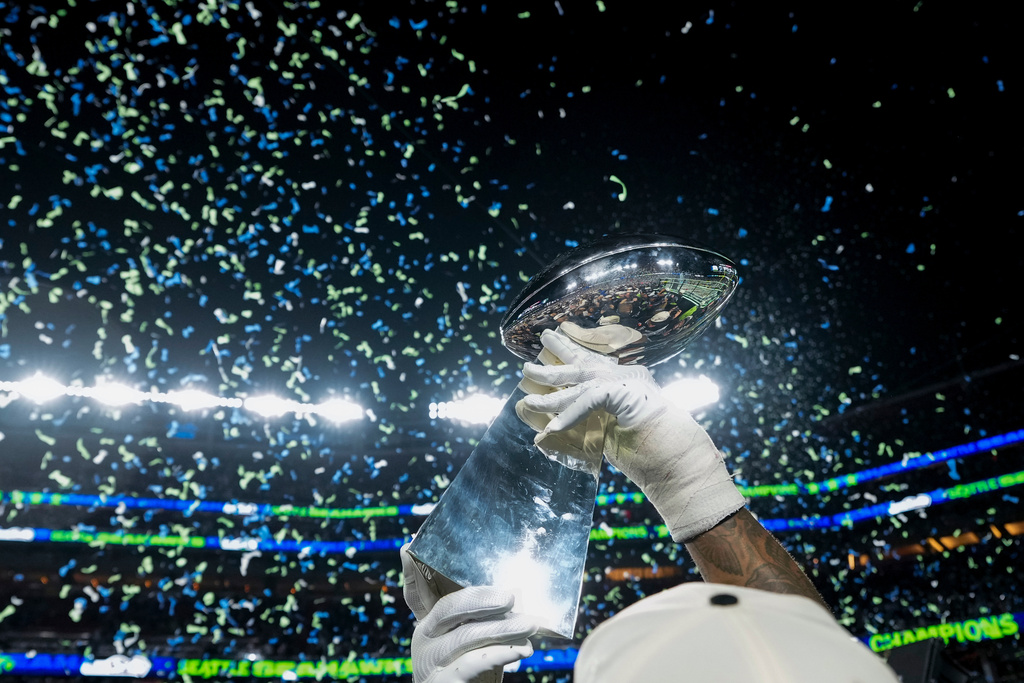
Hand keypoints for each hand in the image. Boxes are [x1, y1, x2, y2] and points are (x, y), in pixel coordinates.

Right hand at [402, 545, 537, 682]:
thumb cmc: (476, 671)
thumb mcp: (473, 639)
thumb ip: (480, 616)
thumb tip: (515, 590)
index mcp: (428, 623)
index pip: (417, 592)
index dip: (413, 570)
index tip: (409, 546)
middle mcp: (423, 638)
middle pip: (448, 608)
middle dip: (481, 599)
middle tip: (511, 597)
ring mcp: (430, 661)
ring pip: (466, 635)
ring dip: (504, 628)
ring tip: (530, 625)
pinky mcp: (443, 682)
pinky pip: (474, 662)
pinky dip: (501, 653)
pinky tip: (522, 649)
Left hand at [517, 327, 744, 541]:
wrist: (684, 468)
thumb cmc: (655, 458)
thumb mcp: (612, 437)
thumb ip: (589, 425)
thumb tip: (551, 429)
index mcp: (629, 385)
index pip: (596, 365)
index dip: (573, 356)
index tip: (552, 348)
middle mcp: (631, 377)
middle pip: (587, 362)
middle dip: (559, 355)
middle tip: (533, 356)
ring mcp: (632, 383)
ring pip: (583, 378)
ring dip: (552, 389)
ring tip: (528, 396)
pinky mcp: (629, 394)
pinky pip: (590, 398)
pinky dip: (569, 413)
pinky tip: (552, 427)